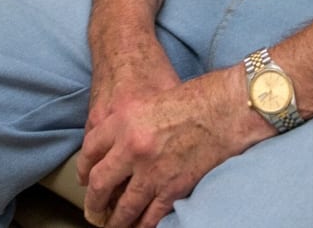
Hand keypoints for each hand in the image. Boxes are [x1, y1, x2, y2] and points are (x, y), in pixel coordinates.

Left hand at [78, 66, 262, 227]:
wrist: (228, 108)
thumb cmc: (197, 98)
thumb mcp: (151, 101)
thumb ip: (130, 125)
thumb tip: (117, 150)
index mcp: (124, 119)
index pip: (89, 150)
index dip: (83, 168)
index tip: (85, 178)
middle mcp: (132, 146)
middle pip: (99, 183)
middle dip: (94, 202)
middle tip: (94, 210)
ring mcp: (152, 170)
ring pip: (123, 207)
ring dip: (116, 221)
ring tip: (113, 225)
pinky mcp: (173, 187)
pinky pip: (150, 216)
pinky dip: (143, 225)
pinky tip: (139, 227)